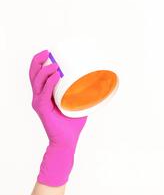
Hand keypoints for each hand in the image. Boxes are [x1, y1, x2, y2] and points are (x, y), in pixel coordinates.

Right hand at [29, 49, 87, 185]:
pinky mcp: (43, 110)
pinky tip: (56, 76)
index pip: (37, 74)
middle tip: (49, 52)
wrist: (67, 142)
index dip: (40, 62)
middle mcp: (39, 97)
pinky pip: (44, 94)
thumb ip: (85, 93)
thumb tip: (99, 82)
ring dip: (45, 71)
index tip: (49, 52)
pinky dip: (49, 84)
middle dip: (38, 61)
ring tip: (55, 64)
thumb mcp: (79, 104)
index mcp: (44, 94)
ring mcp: (39, 103)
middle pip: (33, 74)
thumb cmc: (71, 124)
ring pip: (37, 82)